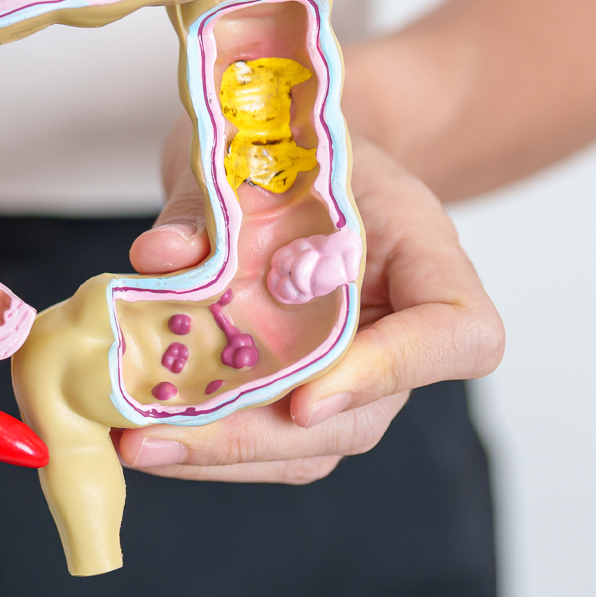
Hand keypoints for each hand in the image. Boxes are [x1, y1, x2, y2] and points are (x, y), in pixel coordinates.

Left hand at [119, 132, 503, 481]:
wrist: (290, 147)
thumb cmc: (293, 141)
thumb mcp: (257, 147)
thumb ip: (211, 202)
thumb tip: (162, 257)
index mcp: (427, 252)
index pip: (458, 333)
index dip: (394, 372)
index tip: (307, 396)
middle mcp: (401, 328)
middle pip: (364, 416)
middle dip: (257, 436)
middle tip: (162, 436)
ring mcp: (355, 370)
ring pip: (309, 443)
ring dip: (220, 455)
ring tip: (137, 443)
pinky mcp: (301, 388)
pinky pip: (267, 437)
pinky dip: (204, 444)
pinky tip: (144, 434)